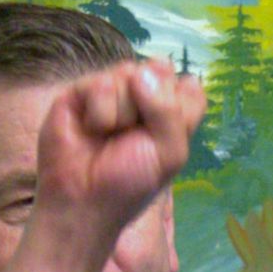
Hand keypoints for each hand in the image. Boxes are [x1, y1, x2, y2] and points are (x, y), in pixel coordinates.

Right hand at [34, 58, 204, 253]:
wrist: (84, 201)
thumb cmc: (130, 183)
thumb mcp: (169, 154)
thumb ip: (171, 111)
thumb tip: (141, 73)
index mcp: (170, 110)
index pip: (189, 85)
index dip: (180, 105)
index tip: (165, 134)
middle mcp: (143, 94)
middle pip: (160, 70)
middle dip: (153, 106)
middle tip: (137, 136)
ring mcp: (112, 90)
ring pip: (129, 74)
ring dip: (124, 113)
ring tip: (109, 137)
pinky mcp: (82, 90)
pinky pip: (101, 83)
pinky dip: (100, 113)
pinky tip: (91, 130)